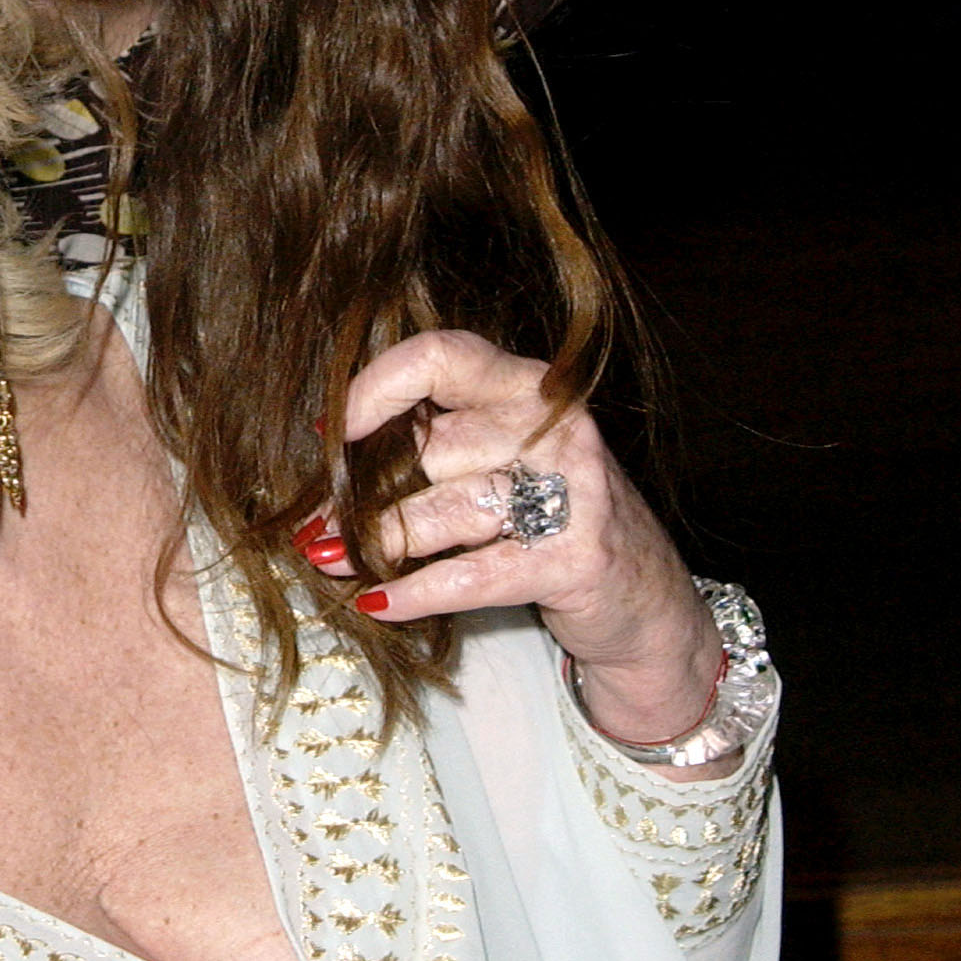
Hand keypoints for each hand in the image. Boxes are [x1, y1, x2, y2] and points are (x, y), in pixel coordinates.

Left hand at [298, 329, 721, 751]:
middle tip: (315, 525)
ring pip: (445, 512)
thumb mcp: (503, 461)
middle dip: (359, 492)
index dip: (375, 388)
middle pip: (431, 448)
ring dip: (376, 542)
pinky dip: (414, 593)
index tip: (331, 432)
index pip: (441, 357)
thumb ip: (436, 442)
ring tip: (330, 560)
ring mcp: (574, 491)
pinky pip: (471, 575)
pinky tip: (376, 603)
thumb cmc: (551, 519)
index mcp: (529, 386)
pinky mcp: (576, 559)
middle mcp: (556, 427)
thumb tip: (328, 455)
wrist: (644, 602)